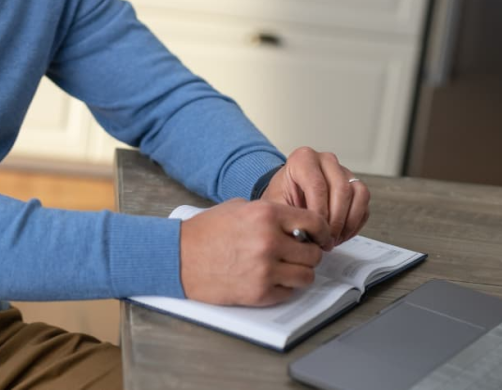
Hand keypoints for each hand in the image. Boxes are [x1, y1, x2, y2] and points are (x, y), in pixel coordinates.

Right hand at [180, 198, 332, 306]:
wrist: (179, 257)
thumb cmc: (205, 232)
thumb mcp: (239, 208)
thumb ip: (270, 214)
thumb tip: (297, 225)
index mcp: (266, 214)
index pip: (314, 222)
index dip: (322, 231)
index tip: (321, 237)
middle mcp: (269, 241)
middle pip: (313, 253)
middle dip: (309, 254)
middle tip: (300, 254)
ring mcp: (265, 269)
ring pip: (306, 276)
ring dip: (300, 273)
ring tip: (287, 269)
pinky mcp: (258, 292)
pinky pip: (288, 292)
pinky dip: (284, 288)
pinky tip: (271, 279)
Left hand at [261, 147, 369, 248]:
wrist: (287, 195)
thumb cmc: (281, 197)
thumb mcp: (275, 205)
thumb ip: (287, 216)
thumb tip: (304, 233)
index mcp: (303, 159)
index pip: (317, 184)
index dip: (319, 212)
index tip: (315, 231)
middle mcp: (326, 160)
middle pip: (341, 189)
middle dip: (335, 220)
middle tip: (325, 239)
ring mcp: (343, 171)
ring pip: (358, 194)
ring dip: (348, 222)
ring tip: (333, 238)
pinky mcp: (355, 185)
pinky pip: (364, 203)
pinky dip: (355, 223)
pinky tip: (340, 234)